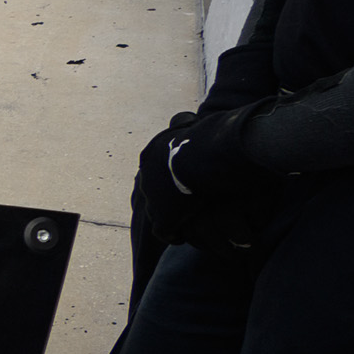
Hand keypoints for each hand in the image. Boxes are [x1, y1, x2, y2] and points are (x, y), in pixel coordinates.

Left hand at [132, 104, 285, 252]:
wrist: (203, 158)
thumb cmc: (207, 139)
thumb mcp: (191, 124)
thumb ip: (186, 124)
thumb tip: (187, 118)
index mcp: (150, 154)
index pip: (155, 170)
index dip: (169, 178)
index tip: (182, 183)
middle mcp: (145, 177)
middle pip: (154, 192)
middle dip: (167, 197)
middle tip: (185, 204)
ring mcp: (152, 199)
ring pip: (157, 213)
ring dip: (171, 217)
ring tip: (188, 223)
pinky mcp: (162, 218)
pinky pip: (164, 233)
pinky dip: (174, 235)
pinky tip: (187, 236)